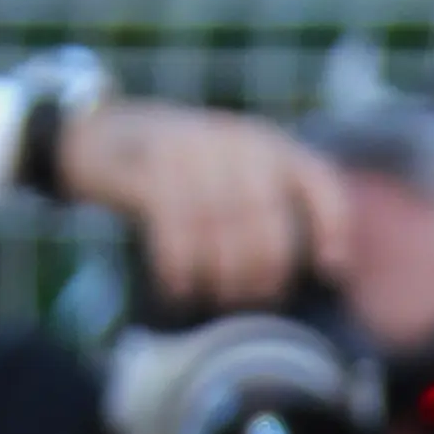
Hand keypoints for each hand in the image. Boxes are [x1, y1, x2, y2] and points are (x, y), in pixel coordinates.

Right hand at [56, 100, 352, 309]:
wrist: (100, 134)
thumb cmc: (181, 174)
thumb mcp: (233, 175)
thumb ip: (270, 208)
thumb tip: (318, 275)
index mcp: (269, 145)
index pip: (320, 184)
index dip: (333, 229)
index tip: (331, 270)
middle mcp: (237, 141)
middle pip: (269, 219)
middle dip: (264, 270)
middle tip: (250, 299)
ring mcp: (193, 149)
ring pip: (224, 227)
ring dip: (221, 274)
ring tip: (215, 298)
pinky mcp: (150, 166)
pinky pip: (177, 227)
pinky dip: (180, 266)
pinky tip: (178, 288)